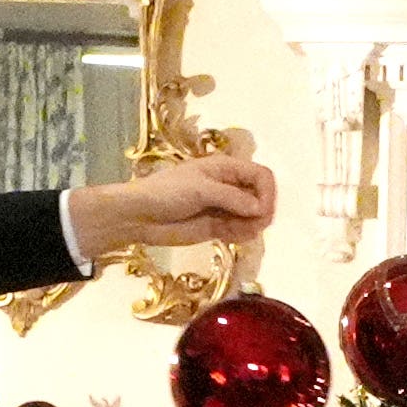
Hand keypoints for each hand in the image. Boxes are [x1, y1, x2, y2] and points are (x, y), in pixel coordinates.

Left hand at [72, 156, 279, 256]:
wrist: (139, 216)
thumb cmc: (167, 192)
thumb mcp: (201, 189)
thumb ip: (232, 197)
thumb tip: (260, 209)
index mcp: (226, 168)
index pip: (262, 176)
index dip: (267, 193)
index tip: (261, 211)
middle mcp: (229, 186)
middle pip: (261, 197)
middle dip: (261, 212)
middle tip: (252, 225)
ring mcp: (224, 208)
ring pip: (253, 217)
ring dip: (252, 226)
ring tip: (235, 232)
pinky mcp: (217, 228)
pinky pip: (241, 231)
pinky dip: (242, 236)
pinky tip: (229, 237)